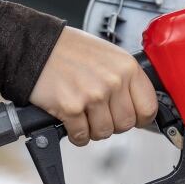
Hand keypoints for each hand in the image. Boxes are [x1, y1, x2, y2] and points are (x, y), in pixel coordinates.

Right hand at [30, 27, 157, 145]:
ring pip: (104, 133)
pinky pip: (81, 136)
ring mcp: (93, 95)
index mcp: (127, 67)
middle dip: (111, 123)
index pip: (148, 108)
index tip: (129, 117)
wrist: (36, 47)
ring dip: (92, 129)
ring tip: (83, 114)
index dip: (138, 117)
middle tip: (98, 114)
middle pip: (125, 124)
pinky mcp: (71, 108)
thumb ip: (125, 79)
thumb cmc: (69, 51)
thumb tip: (137, 106)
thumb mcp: (108, 56)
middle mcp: (113, 81)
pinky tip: (70, 120)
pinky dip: (75, 134)